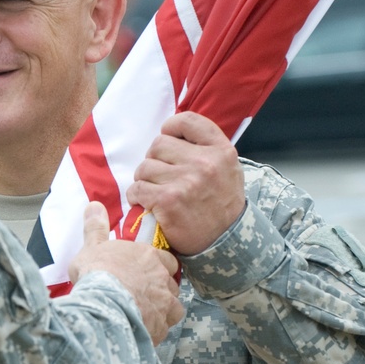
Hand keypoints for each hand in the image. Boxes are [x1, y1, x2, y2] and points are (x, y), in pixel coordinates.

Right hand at [69, 201, 183, 345]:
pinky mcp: (161, 326)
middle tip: (143, 294)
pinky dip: (155, 329)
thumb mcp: (92, 246)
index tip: (149, 272)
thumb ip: (96, 227)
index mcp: (149, 257)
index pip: (167, 260)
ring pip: (174, 307)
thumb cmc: (97, 272)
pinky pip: (164, 328)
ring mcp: (165, 304)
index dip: (160, 267)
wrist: (103, 303)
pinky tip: (141, 329)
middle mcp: (162, 279)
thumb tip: (94, 205)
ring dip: (162, 310)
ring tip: (144, 314)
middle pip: (171, 284)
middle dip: (161, 290)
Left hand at [126, 111, 245, 256]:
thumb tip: (171, 133)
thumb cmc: (221, 204)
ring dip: (145, 179)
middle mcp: (204, 163)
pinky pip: (137, 188)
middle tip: (162, 176)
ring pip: (144, 167)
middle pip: (158, 144)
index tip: (169, 140)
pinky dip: (136, 196)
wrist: (226, 243)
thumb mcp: (227, 169)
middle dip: (155, 160)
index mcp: (221, 150)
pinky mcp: (168, 201)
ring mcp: (185, 182)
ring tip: (156, 192)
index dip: (171, 128)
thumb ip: (205, 148)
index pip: (187, 120)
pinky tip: (147, 203)